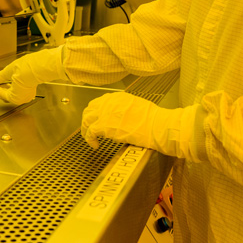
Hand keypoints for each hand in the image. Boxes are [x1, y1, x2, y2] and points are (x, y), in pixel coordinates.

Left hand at [0, 47, 64, 103]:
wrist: (43, 64)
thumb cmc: (29, 68)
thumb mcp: (9, 71)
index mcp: (16, 96)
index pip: (0, 92)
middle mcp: (22, 98)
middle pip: (4, 94)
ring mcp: (27, 95)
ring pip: (10, 92)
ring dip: (2, 87)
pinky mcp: (31, 90)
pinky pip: (16, 90)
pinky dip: (10, 86)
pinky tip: (5, 82)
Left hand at [81, 92, 198, 160]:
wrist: (156, 126)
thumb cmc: (152, 119)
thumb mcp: (137, 105)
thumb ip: (124, 109)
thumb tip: (120, 116)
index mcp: (117, 97)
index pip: (100, 102)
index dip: (97, 113)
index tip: (97, 120)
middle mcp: (108, 102)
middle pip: (90, 109)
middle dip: (88, 120)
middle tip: (90, 129)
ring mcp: (105, 113)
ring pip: (86, 120)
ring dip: (86, 130)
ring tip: (90, 138)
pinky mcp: (104, 126)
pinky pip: (89, 133)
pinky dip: (90, 140)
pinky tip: (95, 145)